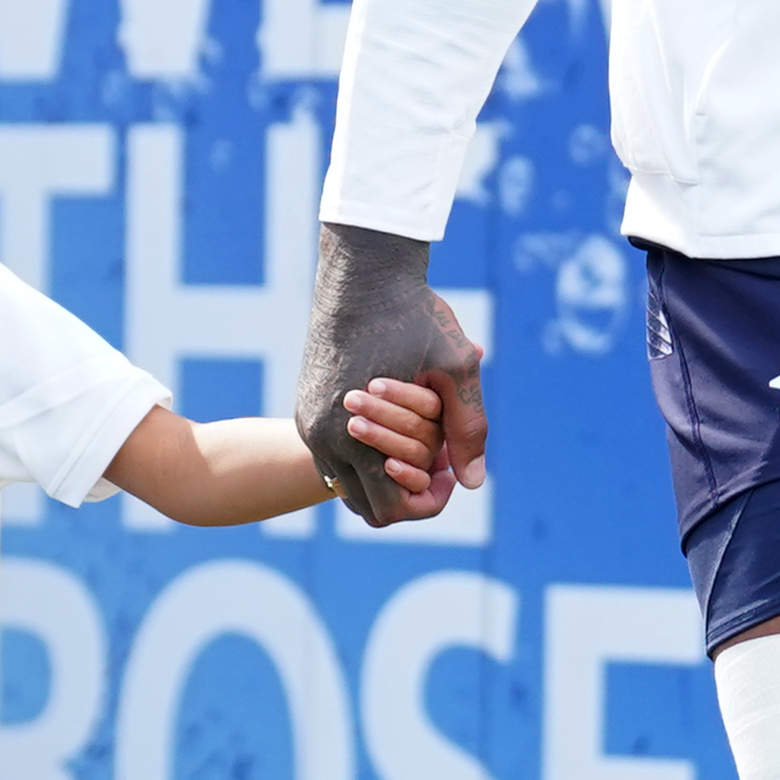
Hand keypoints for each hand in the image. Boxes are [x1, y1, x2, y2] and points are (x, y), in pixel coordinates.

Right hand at [295, 220, 485, 525]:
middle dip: (407, 490)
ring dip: (383, 472)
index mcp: (355, 436)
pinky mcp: (306, 407)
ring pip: (347, 481)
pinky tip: (396, 425)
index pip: (388, 509)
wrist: (362, 271)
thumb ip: (468, 429)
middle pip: (366, 503)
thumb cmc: (414, 315)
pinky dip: (363, 454)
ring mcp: (310, 423)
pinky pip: (334, 455)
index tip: (449, 471)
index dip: (427, 501)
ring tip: (420, 440)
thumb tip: (474, 482)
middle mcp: (324, 437)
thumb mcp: (456, 370)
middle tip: (439, 458)